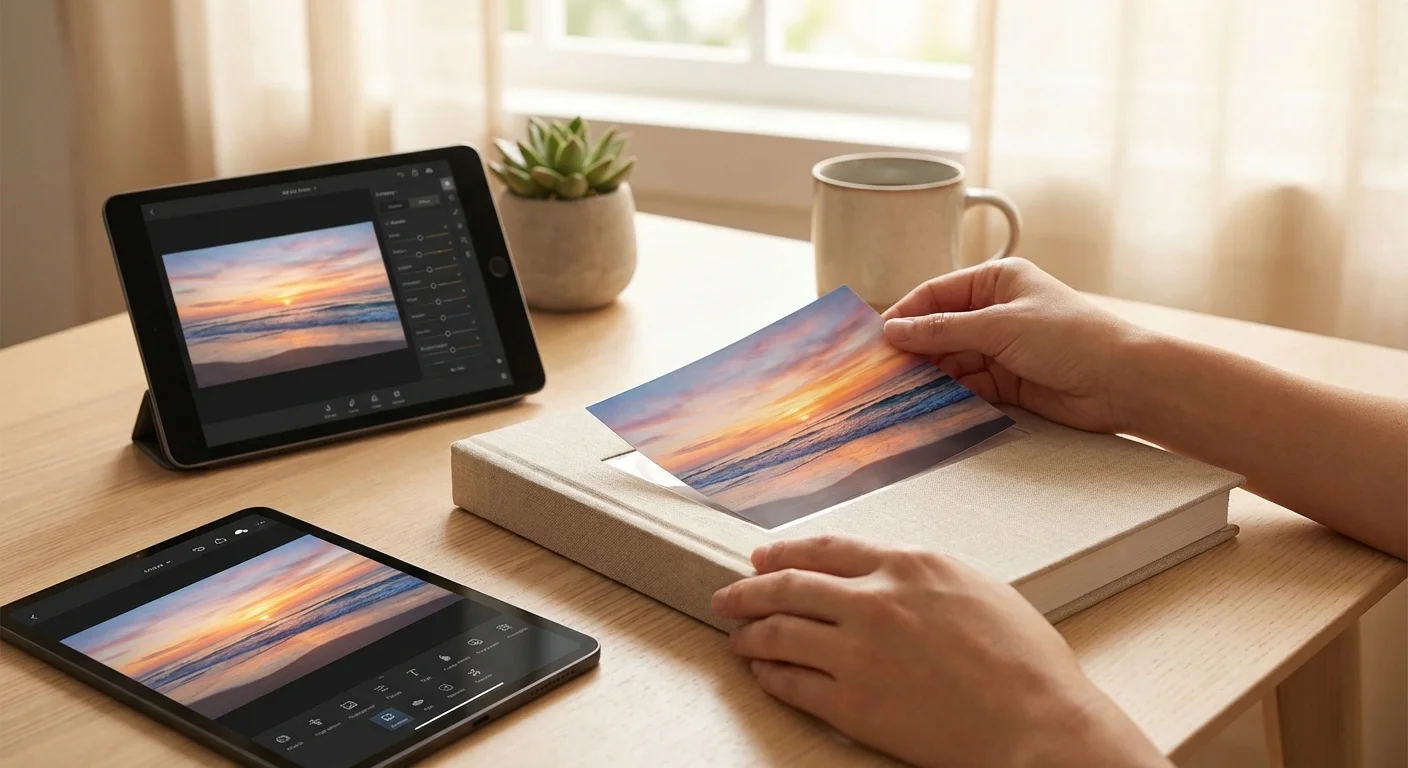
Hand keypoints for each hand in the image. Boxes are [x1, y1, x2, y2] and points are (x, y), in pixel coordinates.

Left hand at [713, 536, 1169, 767]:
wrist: (1037, 723)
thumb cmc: (1026, 664)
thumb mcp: (978, 589)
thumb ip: (925, 577)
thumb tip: (892, 574)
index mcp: (908, 565)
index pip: (825, 549)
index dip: (784, 553)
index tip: (764, 558)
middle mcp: (874, 600)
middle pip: (789, 586)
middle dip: (749, 590)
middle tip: (729, 596)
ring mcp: (858, 652)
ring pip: (780, 633)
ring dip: (751, 634)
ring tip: (739, 638)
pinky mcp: (852, 703)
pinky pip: (792, 684)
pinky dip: (770, 676)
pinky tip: (764, 675)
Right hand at [881, 258, 1149, 432]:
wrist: (1122, 381)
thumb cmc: (1071, 337)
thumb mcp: (999, 325)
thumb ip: (943, 329)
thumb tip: (894, 329)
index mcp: (999, 280)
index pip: (938, 292)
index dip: (907, 313)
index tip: (878, 337)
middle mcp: (999, 310)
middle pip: (941, 327)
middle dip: (915, 347)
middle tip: (883, 368)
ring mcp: (1004, 347)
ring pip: (952, 358)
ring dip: (930, 372)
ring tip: (900, 387)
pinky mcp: (1009, 380)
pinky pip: (968, 384)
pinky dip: (950, 391)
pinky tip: (930, 400)